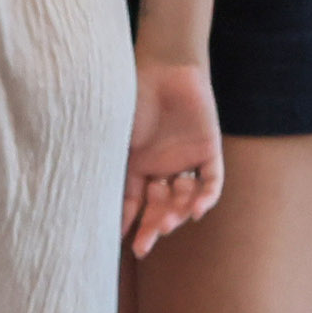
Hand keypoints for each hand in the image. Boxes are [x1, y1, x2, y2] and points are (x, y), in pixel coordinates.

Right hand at [123, 60, 223, 258]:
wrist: (164, 68)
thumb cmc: (133, 100)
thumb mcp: (117, 140)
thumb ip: (115, 170)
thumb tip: (100, 204)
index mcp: (137, 165)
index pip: (135, 203)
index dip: (130, 223)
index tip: (124, 244)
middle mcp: (162, 167)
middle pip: (160, 206)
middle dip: (154, 226)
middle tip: (147, 243)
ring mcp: (186, 160)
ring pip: (185, 197)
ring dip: (177, 212)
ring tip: (168, 221)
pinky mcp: (209, 151)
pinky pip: (211, 181)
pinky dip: (206, 197)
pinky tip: (197, 211)